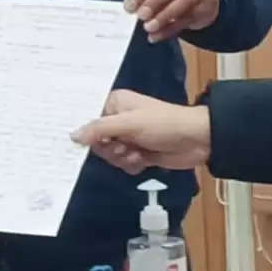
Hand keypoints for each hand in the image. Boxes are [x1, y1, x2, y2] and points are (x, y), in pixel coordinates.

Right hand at [73, 89, 211, 172]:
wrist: (198, 140)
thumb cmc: (165, 123)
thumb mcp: (129, 123)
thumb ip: (99, 129)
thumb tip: (73, 136)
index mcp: (115, 105)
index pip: (88, 119)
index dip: (87, 133)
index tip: (87, 143)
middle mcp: (119, 120)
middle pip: (97, 142)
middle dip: (110, 149)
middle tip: (124, 146)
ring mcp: (129, 138)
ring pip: (109, 156)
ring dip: (122, 158)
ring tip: (137, 153)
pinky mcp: (138, 153)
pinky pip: (122, 164)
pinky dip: (131, 165)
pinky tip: (143, 160)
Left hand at [125, 0, 221, 41]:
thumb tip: (130, 8)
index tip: (129, 7)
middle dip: (155, 0)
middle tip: (141, 16)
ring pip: (185, 0)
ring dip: (164, 16)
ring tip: (149, 28)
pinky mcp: (210, 4)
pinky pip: (190, 18)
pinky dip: (171, 29)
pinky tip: (157, 36)